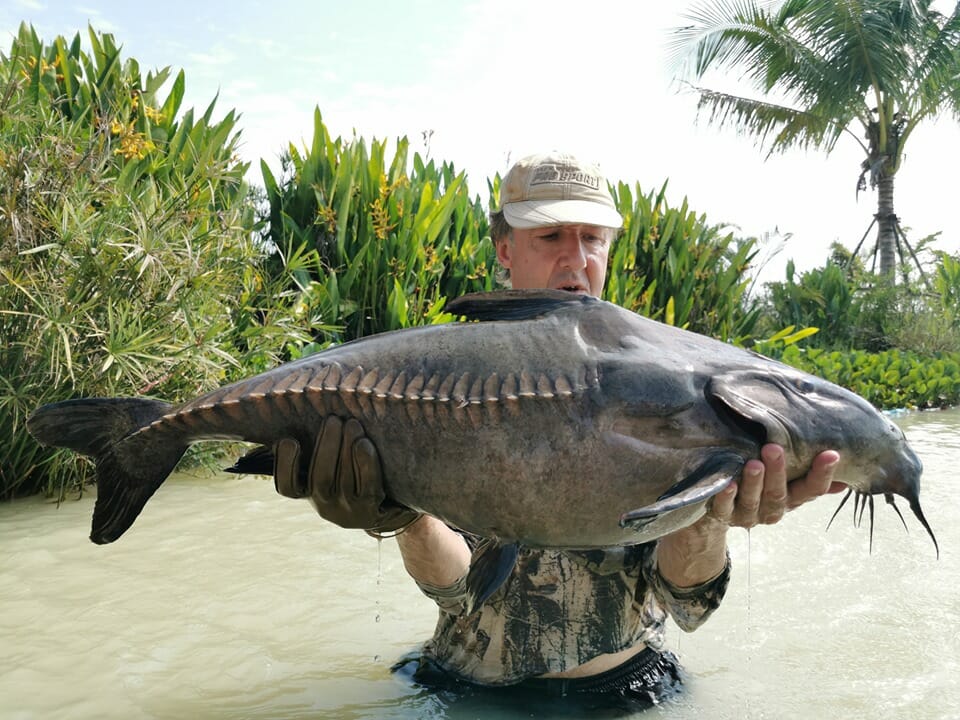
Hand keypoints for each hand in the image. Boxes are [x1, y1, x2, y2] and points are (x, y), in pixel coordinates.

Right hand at [273, 416, 418, 532]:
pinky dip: (366, 463)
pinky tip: (364, 443)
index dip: (284, 465)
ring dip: (346, 448)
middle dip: (326, 445)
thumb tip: (299, 404)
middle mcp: (324, 506)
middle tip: (333, 419)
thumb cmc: (354, 474)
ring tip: (352, 424)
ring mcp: (348, 510)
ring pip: (342, 480)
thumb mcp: (332, 465)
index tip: (288, 440)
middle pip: (319, 478)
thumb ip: (318, 445)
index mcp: (308, 493)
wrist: (387, 505)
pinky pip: (368, 486)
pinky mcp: (371, 510)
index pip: (287, 487)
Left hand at [709, 443, 843, 528]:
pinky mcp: (723, 516)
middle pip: (779, 494)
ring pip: (753, 501)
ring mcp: (747, 515)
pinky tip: (728, 484)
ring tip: (754, 464)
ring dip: (754, 483)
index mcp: (791, 499)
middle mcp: (772, 510)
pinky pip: (724, 508)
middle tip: (773, 448)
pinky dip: (727, 497)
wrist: (717, 513)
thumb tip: (838, 453)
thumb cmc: (758, 484)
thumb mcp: (784, 478)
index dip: (822, 474)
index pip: (812, 490)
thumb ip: (805, 470)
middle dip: (778, 472)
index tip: (831, 454)